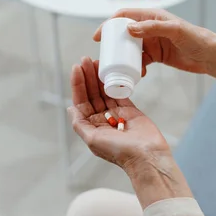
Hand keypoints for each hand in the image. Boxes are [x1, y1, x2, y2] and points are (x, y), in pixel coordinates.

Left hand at [68, 57, 170, 171]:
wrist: (146, 156)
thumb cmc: (119, 151)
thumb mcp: (93, 140)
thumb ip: (80, 124)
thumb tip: (69, 108)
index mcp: (92, 127)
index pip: (81, 101)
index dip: (78, 85)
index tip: (77, 68)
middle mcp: (102, 120)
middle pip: (92, 94)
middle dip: (87, 77)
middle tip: (86, 60)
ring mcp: (116, 114)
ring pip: (104, 92)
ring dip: (99, 77)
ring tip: (96, 61)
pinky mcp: (130, 110)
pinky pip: (120, 93)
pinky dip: (114, 82)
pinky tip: (109, 72)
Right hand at [93, 8, 215, 76]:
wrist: (210, 56)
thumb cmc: (196, 39)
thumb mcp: (174, 30)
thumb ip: (153, 27)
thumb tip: (129, 28)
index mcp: (152, 16)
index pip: (124, 16)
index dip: (109, 24)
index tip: (99, 37)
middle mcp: (150, 27)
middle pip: (124, 33)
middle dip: (114, 44)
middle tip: (107, 58)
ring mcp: (153, 42)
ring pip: (131, 48)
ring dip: (124, 58)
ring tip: (121, 69)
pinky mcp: (157, 55)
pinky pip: (140, 60)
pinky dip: (136, 66)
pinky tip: (138, 74)